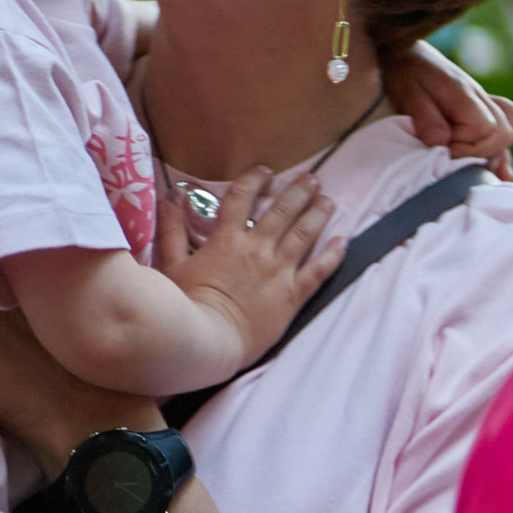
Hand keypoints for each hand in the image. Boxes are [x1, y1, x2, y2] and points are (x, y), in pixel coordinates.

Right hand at [154, 167, 344, 368]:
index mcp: (227, 240)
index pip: (241, 198)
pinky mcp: (292, 295)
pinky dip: (333, 255)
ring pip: (304, 233)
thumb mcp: (173, 265)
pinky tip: (343, 241)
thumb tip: (169, 200)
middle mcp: (256, 249)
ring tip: (328, 200)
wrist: (208, 341)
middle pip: (281, 211)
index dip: (254, 180)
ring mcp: (278, 271)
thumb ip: (171, 232)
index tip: (265, 171)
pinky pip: (318, 271)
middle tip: (311, 178)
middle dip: (298, 190)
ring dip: (317, 213)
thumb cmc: (185, 306)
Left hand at [382, 41, 512, 179]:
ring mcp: (483, 105)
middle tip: (451, 156)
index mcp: (466, 95)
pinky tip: (499, 172)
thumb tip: (442, 142)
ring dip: (494, 154)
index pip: (486, 131)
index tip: (443, 151)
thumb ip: (425, 116)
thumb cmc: (403, 71)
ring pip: (506, 133)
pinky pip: (501, 130)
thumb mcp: (407, 92)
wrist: (404, 51)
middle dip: (481, 153)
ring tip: (480, 172)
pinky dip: (500, 150)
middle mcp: (480, 99)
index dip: (466, 148)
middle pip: (503, 134)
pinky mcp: (478, 111)